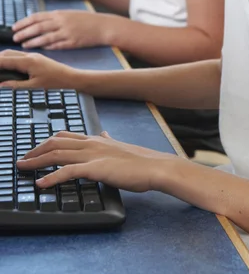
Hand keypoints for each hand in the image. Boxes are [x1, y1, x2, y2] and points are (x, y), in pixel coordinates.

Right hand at [0, 50, 80, 89]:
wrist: (70, 77)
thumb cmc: (55, 82)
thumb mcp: (34, 86)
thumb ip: (16, 85)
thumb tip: (1, 84)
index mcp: (28, 62)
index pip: (5, 60)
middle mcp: (29, 56)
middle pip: (7, 54)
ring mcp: (33, 56)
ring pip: (13, 54)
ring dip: (2, 58)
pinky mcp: (36, 58)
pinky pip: (19, 56)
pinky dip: (10, 59)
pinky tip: (7, 65)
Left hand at [12, 10, 104, 49]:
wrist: (103, 25)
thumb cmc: (86, 20)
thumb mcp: (69, 14)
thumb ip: (55, 17)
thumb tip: (40, 21)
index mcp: (59, 13)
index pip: (36, 17)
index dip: (24, 22)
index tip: (14, 27)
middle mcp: (61, 22)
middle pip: (37, 27)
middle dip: (24, 32)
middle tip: (14, 37)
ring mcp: (66, 32)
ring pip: (44, 37)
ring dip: (32, 41)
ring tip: (23, 45)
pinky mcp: (72, 42)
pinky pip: (56, 45)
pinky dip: (46, 47)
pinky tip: (40, 49)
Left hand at [17, 130, 178, 192]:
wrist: (155, 166)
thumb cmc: (141, 161)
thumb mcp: (121, 147)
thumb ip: (108, 141)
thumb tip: (104, 134)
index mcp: (97, 138)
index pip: (65, 136)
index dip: (47, 142)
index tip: (35, 150)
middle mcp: (92, 143)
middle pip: (56, 142)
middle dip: (36, 150)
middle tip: (23, 160)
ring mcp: (93, 154)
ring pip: (57, 154)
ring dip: (36, 161)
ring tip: (23, 168)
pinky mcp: (96, 168)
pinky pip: (68, 171)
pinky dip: (52, 178)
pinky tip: (41, 184)